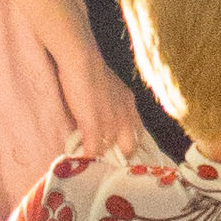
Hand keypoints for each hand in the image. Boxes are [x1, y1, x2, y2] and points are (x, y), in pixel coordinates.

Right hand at [51, 33, 136, 150]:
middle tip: (107, 160)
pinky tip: (81, 158)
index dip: (130, 144)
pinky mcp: (93, 125)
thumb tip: (105, 113)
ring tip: (92, 161)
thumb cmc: (91, 69)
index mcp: (130, 105)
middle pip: (130, 147)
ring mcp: (109, 121)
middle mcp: (124, 115)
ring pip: (110, 151)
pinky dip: (88, 156)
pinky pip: (93, 150)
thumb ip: (113, 102)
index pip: (138, 133)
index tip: (122, 151)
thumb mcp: (111, 87)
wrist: (82, 59)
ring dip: (101, 157)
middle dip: (120, 156)